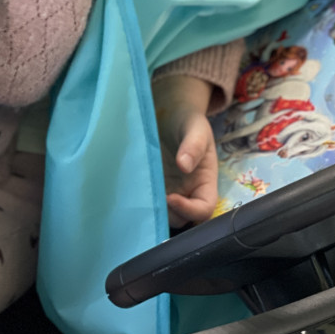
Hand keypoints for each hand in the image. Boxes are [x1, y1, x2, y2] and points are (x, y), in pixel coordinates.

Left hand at [154, 77, 218, 228]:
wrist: (172, 115)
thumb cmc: (189, 123)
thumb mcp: (197, 129)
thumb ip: (194, 145)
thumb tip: (184, 165)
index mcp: (204, 183)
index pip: (204, 210)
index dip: (190, 210)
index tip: (171, 197)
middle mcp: (188, 193)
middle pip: (182, 218)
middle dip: (169, 213)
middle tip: (151, 198)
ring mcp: (169, 191)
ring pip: (164, 214)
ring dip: (153, 210)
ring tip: (139, 195)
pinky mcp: (153, 186)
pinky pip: (148, 202)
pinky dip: (141, 202)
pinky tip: (130, 191)